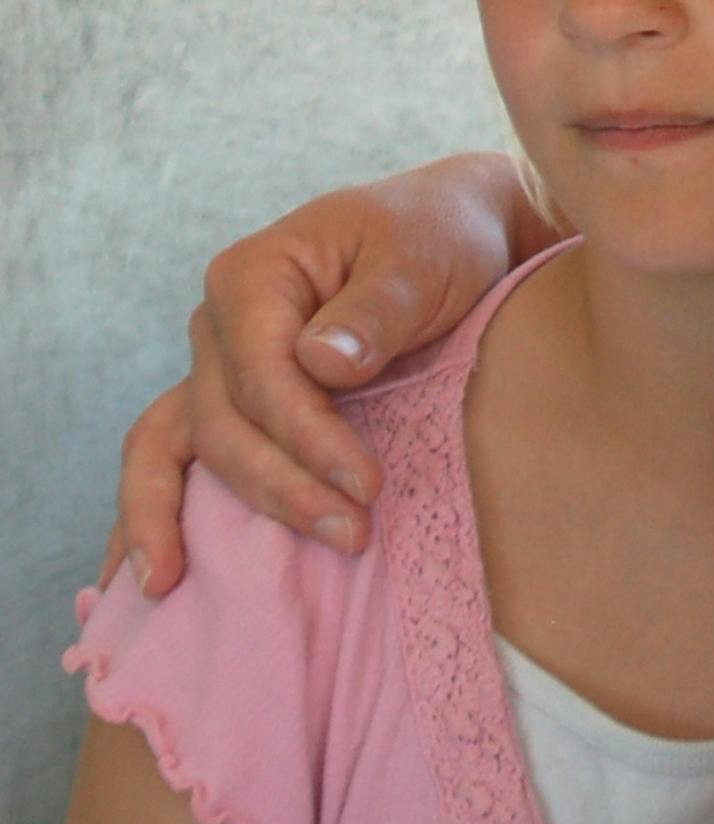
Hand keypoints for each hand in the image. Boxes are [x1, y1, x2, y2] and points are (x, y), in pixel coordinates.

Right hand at [103, 155, 538, 594]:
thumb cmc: (440, 238)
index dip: (308, 438)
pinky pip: (181, 459)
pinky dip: (155, 513)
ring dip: (191, 520)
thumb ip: (376, 309)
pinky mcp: (239, 404)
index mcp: (254, 276)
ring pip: (187, 449)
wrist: (454, 235)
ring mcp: (220, 367)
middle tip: (352, 535)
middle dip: (280, 488)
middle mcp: (220, 324)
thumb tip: (320, 362)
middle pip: (224, 423)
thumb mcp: (422, 258)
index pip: (262, 376)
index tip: (367, 486)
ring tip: (176, 588)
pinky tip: (150, 577)